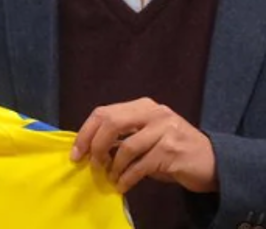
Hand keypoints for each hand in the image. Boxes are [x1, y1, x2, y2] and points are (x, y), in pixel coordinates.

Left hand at [70, 98, 217, 193]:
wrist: (214, 162)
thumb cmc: (173, 148)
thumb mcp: (147, 134)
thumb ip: (123, 134)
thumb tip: (90, 147)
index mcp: (143, 105)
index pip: (104, 112)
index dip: (86, 132)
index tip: (76, 152)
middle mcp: (154, 113)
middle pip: (111, 123)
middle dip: (95, 146)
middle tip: (91, 165)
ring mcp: (165, 131)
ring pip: (126, 147)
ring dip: (114, 167)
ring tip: (110, 177)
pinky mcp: (172, 152)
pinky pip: (140, 166)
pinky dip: (127, 178)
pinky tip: (122, 185)